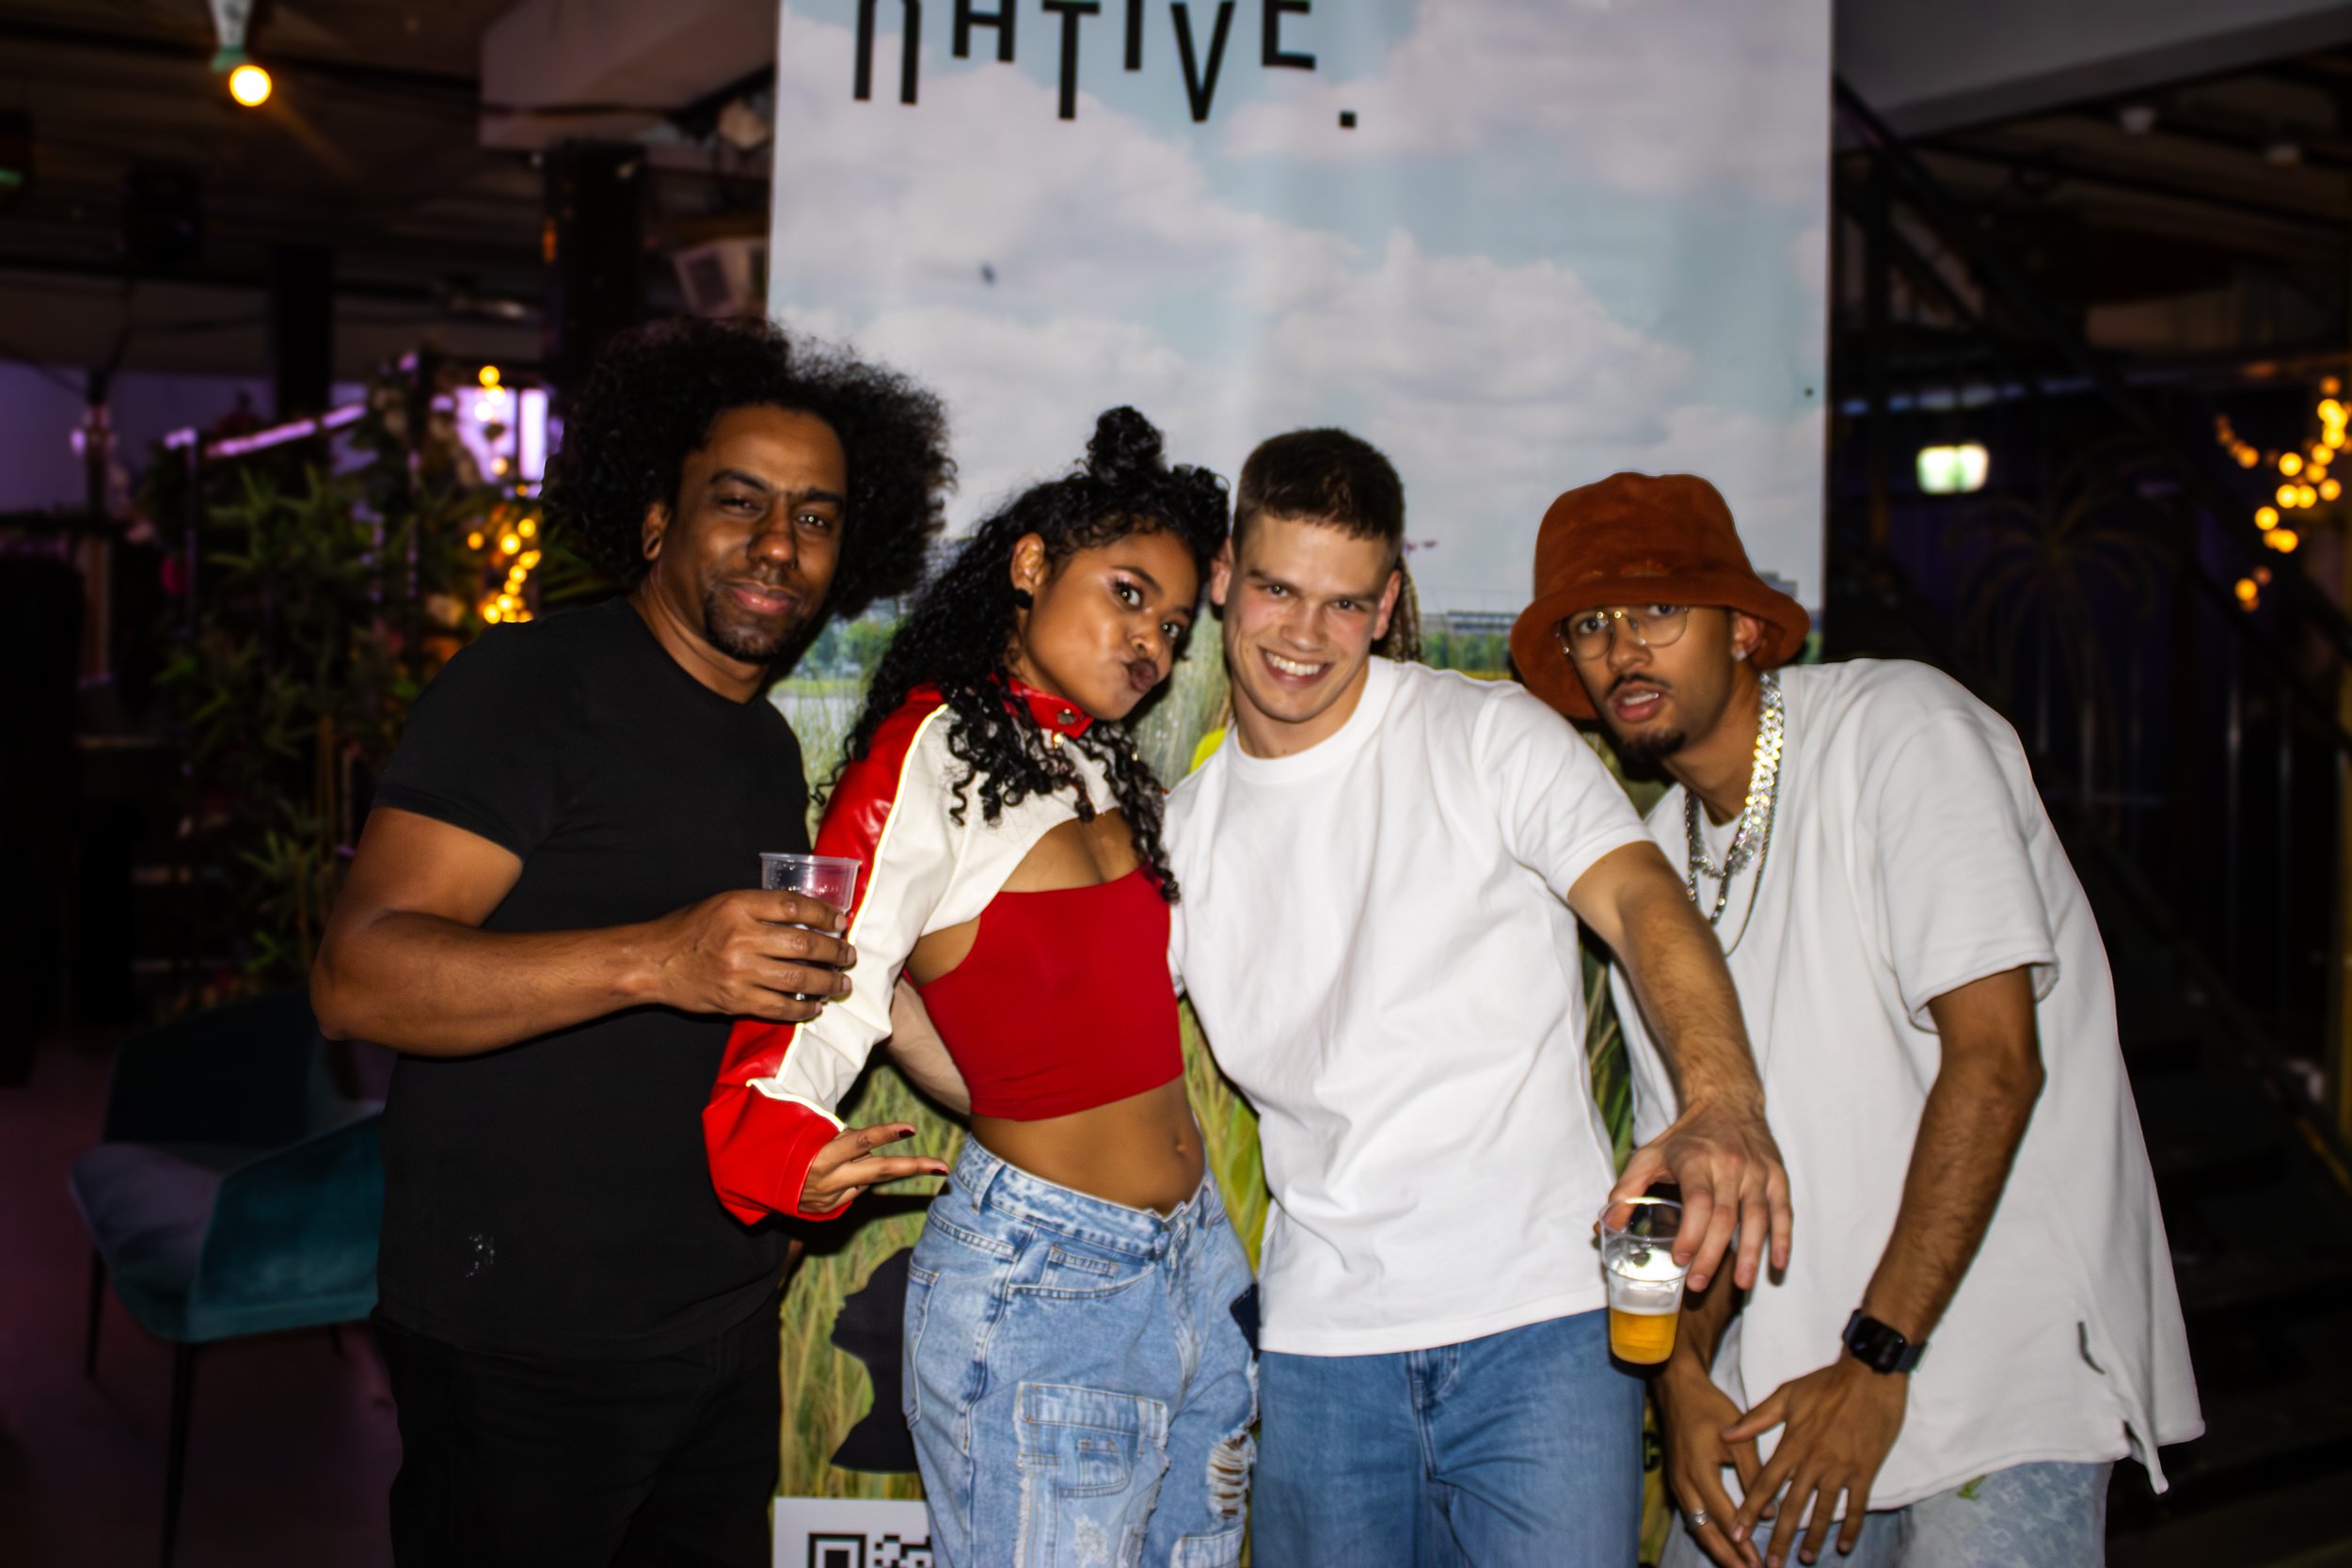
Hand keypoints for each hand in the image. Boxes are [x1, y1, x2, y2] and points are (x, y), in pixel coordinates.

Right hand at [643, 889, 856, 1020]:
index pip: (795, 906)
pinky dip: (803, 1009)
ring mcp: (739, 971)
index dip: (824, 914)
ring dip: (827, 982)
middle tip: (848, 955)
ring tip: (841, 983)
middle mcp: (741, 937)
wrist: (653, 963)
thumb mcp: (723, 904)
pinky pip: (779, 1007)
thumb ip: (760, 908)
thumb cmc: (689, 929)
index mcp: (738, 906)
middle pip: (804, 945)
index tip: (840, 921)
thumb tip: (808, 916)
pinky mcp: (735, 1000)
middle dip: (834, 951)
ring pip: (798, 979)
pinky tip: (816, 1007)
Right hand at [798, 1122, 949, 1215]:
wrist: (755, 1180)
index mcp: (822, 1155)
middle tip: (943, 1167)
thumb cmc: (788, 1145)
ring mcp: (830, 1197)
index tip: (910, 1129)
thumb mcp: (811, 1133)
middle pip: (880, 1171)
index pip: (860, 1141)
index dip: (886, 1134)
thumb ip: (843, 1137)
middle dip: (914, 1167)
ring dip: (875, 1166)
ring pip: (868, 1179)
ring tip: (857, 1155)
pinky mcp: (828, 1210)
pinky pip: (853, 1188)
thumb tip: (873, 1140)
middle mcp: (829, 1179)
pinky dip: (854, 1176)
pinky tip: (838, 1172)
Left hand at [1611, 1096, 1790, 1291]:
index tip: (1679, 1260)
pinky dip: (1782, 1239)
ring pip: (1757, 1218)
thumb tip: (1604, 1227)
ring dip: (1750, 1254)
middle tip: (1697, 1284)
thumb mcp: (1649, 1156)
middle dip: (1712, 1254)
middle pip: (1725, 1216)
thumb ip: (1626, 1191)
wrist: (1728, 1102)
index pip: (1697, 1201)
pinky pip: (1784, 1212)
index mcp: (1697, 1159)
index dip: (1690, 1233)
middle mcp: (1730, 1164)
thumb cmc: (1685, 1138)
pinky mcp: (1778, 1177)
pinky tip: (1777, 1264)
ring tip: (1740, 1284)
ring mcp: (1758, 1171)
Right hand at [1656, 1361, 1763, 1567]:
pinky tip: (1720, 1543)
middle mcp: (1684, 1484)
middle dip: (1727, 1556)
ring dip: (1717, 1548)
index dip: (1741, 1541)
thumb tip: (1768, 1514)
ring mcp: (1678, 1484)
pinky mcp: (1677, 1481)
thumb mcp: (1739, 1439)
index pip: (1724, 1517)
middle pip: (1704, 1531)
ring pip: (1696, 1527)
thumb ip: (1755, 1476)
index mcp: (1700, 1472)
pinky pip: (1692, 1516)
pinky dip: (1707, 1533)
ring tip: (1737, 1566)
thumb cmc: (1711, 1409)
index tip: (1758, 1561)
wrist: (1679, 1390)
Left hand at [1726, 1357, 1906, 1566]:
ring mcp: (1841, 1468)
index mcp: (1793, 1444)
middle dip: (1779, 1537)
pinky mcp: (1865, 1471)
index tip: (1738, 1532)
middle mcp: (1814, 1461)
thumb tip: (1725, 1434)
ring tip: (1803, 1558)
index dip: (1750, 1510)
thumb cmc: (1826, 1383)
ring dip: (1813, 1538)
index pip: (1766, 1484)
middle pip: (1792, 1506)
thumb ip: (1757, 1419)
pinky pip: (1856, 1506)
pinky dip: (1850, 1528)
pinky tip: (1844, 1546)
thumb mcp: (1786, 1395)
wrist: (1870, 1375)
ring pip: (1823, 1511)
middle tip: (1770, 1563)